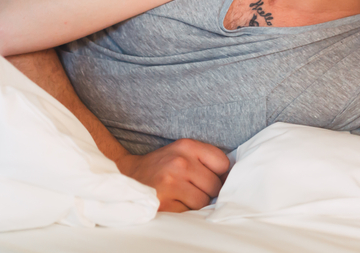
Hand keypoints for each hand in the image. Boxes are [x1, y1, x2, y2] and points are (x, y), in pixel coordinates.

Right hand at [115, 138, 230, 211]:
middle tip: (191, 188)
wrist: (127, 175)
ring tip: (181, 195)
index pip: (223, 163)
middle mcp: (179, 162)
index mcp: (186, 146)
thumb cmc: (162, 166)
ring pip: (203, 202)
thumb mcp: (182, 152)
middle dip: (207, 191)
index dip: (220, 174)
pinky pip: (188, 213)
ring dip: (195, 203)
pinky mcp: (164, 202)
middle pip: (215, 186)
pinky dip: (183, 211)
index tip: (210, 177)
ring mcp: (171, 182)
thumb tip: (231, 180)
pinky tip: (173, 202)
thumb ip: (205, 160)